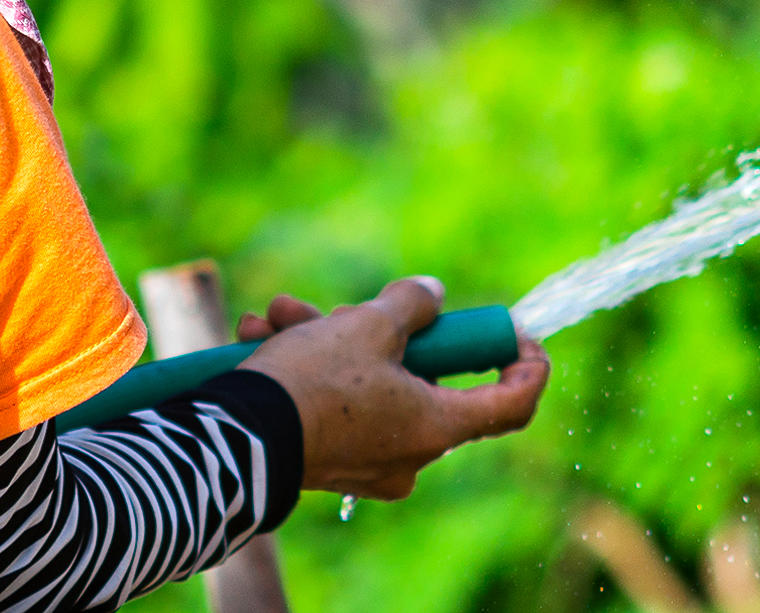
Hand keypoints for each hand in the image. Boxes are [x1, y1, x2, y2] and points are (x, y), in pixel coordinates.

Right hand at [236, 276, 550, 499]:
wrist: (234, 438)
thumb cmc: (313, 382)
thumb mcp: (366, 326)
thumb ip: (410, 305)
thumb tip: (431, 296)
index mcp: (437, 427)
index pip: (512, 404)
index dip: (526, 364)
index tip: (517, 333)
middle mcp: (411, 454)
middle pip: (419, 378)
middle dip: (374, 330)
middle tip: (338, 309)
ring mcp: (369, 463)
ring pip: (367, 384)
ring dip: (325, 340)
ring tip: (279, 315)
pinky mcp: (329, 462)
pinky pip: (334, 406)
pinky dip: (306, 369)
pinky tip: (260, 338)